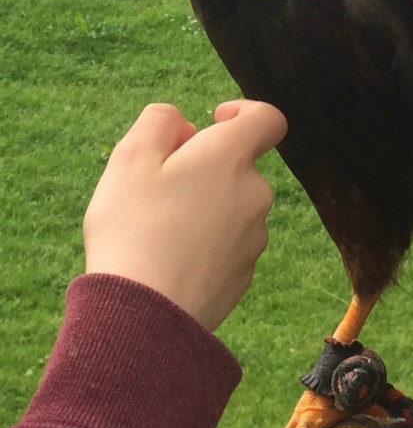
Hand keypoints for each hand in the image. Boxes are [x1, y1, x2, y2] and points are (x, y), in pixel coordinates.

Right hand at [83, 100, 286, 329]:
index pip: (268, 119)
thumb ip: (159, 122)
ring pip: (232, 208)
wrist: (145, 316)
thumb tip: (186, 127)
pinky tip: (169, 262)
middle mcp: (254, 194)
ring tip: (157, 231)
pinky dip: (204, 245)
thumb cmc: (133, 229)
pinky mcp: (244, 275)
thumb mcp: (130, 158)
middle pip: (238, 167)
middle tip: (156, 189)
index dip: (243, 112)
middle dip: (204, 169)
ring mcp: (254, 238)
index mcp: (230, 157)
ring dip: (204, 209)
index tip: (212, 121)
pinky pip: (227, 246)